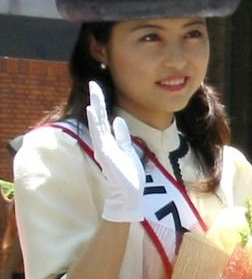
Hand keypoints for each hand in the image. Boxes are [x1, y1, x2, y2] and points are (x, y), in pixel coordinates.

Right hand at [87, 81, 144, 221]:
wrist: (130, 195)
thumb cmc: (129, 176)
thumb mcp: (128, 150)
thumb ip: (122, 136)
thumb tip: (117, 120)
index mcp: (110, 141)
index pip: (104, 118)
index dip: (102, 103)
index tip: (98, 88)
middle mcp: (104, 143)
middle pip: (99, 118)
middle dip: (97, 100)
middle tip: (93, 83)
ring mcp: (103, 148)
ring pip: (98, 124)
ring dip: (96, 107)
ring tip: (93, 92)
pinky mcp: (105, 154)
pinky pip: (99, 136)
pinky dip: (96, 123)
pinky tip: (93, 111)